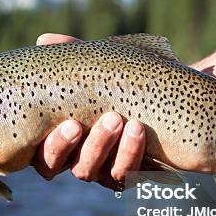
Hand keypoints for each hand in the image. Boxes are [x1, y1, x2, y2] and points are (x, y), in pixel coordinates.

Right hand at [32, 33, 145, 189]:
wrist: (177, 99)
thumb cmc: (132, 82)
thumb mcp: (105, 67)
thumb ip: (74, 56)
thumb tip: (43, 40)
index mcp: (61, 137)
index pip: (39, 153)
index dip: (50, 145)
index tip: (68, 122)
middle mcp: (76, 157)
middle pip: (54, 166)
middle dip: (65, 147)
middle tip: (78, 124)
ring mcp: (102, 170)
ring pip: (88, 171)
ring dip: (99, 146)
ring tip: (118, 119)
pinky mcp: (131, 175)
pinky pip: (124, 175)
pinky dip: (130, 152)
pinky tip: (138, 129)